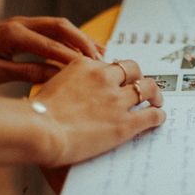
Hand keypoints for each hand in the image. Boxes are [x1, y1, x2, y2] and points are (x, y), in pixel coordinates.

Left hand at [0, 16, 102, 84]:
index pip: (51, 45)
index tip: (90, 70)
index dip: (73, 58)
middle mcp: (20, 23)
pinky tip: (81, 50)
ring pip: (60, 27)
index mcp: (13, 34)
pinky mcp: (23, 28)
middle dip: (83, 42)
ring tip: (100, 53)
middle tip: (100, 60)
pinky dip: (69, 40)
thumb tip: (58, 74)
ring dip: (80, 39)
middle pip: (62, 27)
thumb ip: (28, 71)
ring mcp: (22, 23)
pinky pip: (52, 30)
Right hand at [34, 57, 164, 169]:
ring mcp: (117, 100)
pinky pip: (151, 115)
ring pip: (148, 89)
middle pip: (133, 70)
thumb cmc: (36, 115)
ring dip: (155, 95)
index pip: (110, 64)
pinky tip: (158, 119)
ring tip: (157, 101)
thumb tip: (69, 92)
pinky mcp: (125, 123)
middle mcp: (104, 78)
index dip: (118, 73)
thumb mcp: (50, 87)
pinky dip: (158, 116)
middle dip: (139, 78)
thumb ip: (67, 85)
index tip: (120, 79)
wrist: (39, 130)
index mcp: (85, 67)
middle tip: (142, 87)